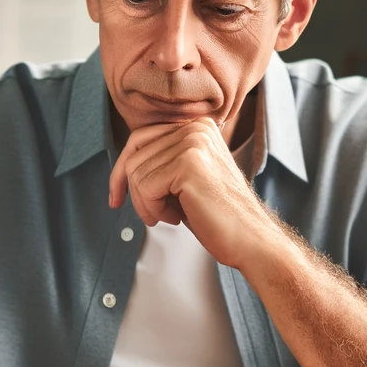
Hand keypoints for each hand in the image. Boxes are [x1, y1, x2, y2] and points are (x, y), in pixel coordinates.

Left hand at [108, 118, 278, 267]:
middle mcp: (196, 128)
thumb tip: (123, 165)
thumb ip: (162, 163)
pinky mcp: (189, 164)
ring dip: (145, 203)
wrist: (250, 240)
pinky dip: (151, 208)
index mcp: (198, 127)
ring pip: (136, 172)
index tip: (116, 196)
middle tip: (146, 214)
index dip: (122, 170)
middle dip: (130, 189)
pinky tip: (175, 218)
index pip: (141, 138)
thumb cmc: (218, 215)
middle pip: (134, 152)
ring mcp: (193, 143)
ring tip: (168, 216)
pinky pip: (145, 186)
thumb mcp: (186, 181)